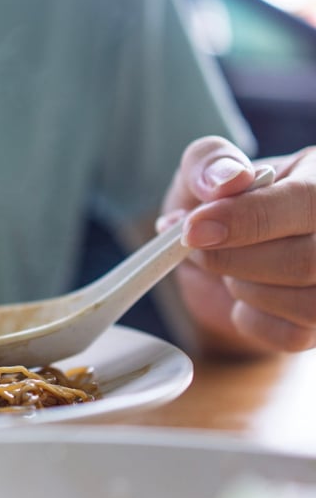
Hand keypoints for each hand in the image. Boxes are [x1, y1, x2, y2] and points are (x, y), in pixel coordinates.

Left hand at [160, 136, 315, 354]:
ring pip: (305, 303)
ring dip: (243, 288)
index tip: (193, 228)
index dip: (247, 218)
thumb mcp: (204, 173)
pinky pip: (289, 335)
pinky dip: (249, 317)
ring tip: (227, 266)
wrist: (217, 254)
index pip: (306, 201)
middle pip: (307, 260)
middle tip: (194, 245)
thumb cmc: (217, 206)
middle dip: (233, 259)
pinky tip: (242, 293)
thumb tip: (227, 180)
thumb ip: (209, 162)